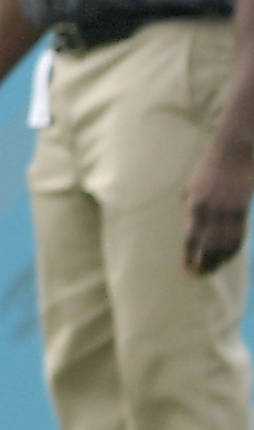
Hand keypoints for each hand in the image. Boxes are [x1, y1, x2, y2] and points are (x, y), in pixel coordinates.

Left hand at [183, 141, 251, 273]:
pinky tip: (227, 257)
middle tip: (199, 276)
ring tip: (212, 270)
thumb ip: (191, 208)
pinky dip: (232, 250)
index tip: (187, 270)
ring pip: (225, 244)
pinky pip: (238, 236)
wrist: (232, 153)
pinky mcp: (242, 210)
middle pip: (208, 246)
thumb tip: (192, 229)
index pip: (190, 239)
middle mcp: (211, 211)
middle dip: (204, 264)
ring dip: (219, 261)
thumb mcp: (192, 188)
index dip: (188, 257)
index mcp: (194, 206)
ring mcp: (228, 211)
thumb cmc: (208, 170)